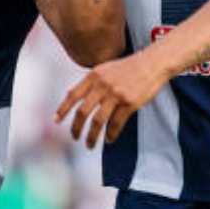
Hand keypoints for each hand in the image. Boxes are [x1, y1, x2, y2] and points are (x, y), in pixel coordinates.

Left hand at [55, 51, 169, 147]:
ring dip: (91, 136)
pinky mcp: (129, 103)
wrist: (153, 63)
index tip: (56, 121)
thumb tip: (73, 95)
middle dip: (76, 128)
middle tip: (75, 138)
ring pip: (97, 121)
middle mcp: (102, 85)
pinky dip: (110, 135)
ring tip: (89, 145)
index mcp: (94, 75)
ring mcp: (116, 94)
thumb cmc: (130, 67)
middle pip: (83, 112)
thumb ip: (92, 81)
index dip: (63, 109)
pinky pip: (115, 124)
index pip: (73, 95)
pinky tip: (108, 140)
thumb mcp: (106, 69)